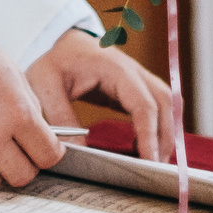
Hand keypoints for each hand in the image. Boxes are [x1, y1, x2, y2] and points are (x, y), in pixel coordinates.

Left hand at [24, 31, 175, 161]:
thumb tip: (77, 151)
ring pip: (167, 105)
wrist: (63, 43)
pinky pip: (157, 107)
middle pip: (164, 104)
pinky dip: (159, 128)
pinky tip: (148, 149)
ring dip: (165, 133)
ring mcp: (139, 78)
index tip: (149, 161)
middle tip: (154, 169)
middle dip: (164, 138)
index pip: (143, 103)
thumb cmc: (56, 61)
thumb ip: (61, 117)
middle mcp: (134, 71)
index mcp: (115, 69)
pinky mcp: (137, 89)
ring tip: (153, 163)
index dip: (149, 134)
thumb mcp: (46, 87)